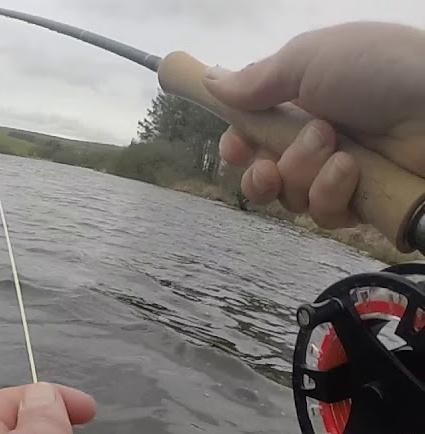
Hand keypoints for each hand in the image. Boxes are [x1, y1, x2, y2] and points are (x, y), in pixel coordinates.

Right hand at [205, 21, 424, 227]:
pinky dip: (331, 194)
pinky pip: (325, 214)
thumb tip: (212, 80)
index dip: (238, 147)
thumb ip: (258, 78)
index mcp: (305, 101)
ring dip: (303, 174)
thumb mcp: (311, 58)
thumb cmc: (383, 70)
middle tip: (271, 165)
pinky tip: (352, 173)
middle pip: (265, 174)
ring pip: (291, 197)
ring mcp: (342, 173)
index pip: (255, 134)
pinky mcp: (364, 202)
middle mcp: (320, 138)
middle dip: (261, 173)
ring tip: (337, 151)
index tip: (235, 148)